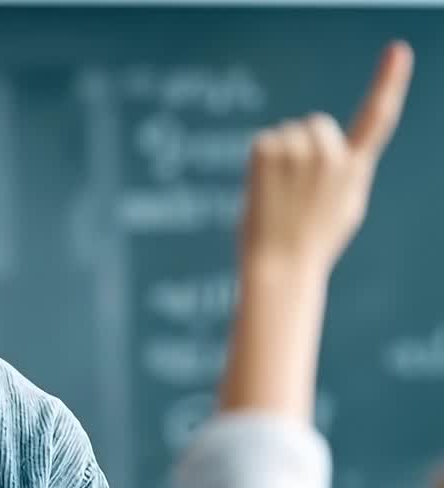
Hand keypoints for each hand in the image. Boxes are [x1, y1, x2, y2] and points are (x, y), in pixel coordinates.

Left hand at [239, 41, 412, 275]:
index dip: (389, 82)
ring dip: (281, 157)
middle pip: (316, 124)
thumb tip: (332, 150)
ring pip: (288, 134)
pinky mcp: (268, 150)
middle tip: (297, 189)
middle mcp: (333, 155)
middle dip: (305, 146)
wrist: (281, 265)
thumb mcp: (342, 207)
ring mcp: (300, 151)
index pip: (377, 118)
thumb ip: (342, 172)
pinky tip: (264, 189)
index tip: (397, 50)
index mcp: (356, 169)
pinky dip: (260, 162)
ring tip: (281, 196)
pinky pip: (264, 142)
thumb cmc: (311, 243)